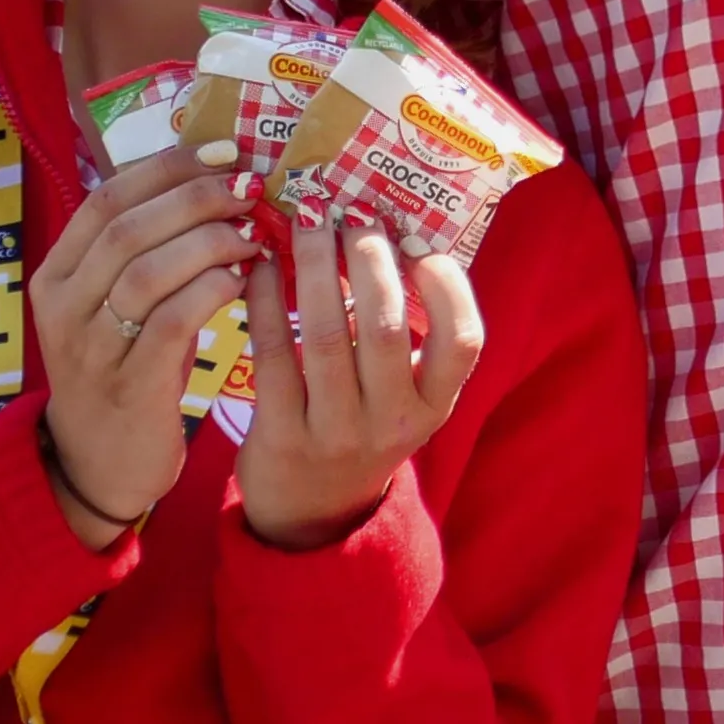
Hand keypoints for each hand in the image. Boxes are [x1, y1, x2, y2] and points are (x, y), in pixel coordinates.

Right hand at [30, 155, 258, 536]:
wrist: (99, 467)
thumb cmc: (124, 370)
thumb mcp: (119, 306)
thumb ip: (148, 252)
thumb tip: (216, 184)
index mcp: (58, 273)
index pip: (106, 198)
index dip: (166, 167)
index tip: (222, 151)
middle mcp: (64, 305)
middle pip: (127, 227)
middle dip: (195, 198)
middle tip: (249, 189)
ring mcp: (90, 348)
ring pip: (146, 270)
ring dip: (208, 242)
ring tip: (252, 235)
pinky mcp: (128, 386)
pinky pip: (169, 323)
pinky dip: (210, 291)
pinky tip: (241, 281)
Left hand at [236, 219, 481, 550]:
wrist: (310, 515)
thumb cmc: (361, 430)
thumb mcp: (403, 397)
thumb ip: (406, 336)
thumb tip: (389, 233)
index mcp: (433, 406)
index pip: (463, 341)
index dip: (446, 283)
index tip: (417, 241)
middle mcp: (392, 422)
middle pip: (386, 325)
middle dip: (368, 255)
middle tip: (350, 209)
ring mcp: (337, 433)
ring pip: (326, 334)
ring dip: (314, 265)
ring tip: (306, 219)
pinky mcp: (282, 436)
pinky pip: (273, 353)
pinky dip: (267, 300)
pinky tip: (260, 265)